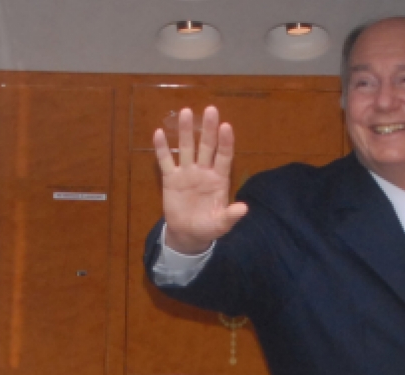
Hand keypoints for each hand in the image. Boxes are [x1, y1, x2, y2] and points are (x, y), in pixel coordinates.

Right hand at [153, 106, 247, 254]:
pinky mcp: (170, 178)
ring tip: (186, 112)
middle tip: (211, 110)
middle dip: (209, 129)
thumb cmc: (208, 227)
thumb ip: (231, 215)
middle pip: (207, 146)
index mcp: (218, 179)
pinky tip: (159, 133)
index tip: (226, 126)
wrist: (188, 234)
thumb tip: (244, 208)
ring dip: (186, 131)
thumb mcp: (221, 224)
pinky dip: (162, 148)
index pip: (224, 157)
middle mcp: (203, 171)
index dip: (225, 142)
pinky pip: (166, 161)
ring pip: (187, 148)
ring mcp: (187, 172)